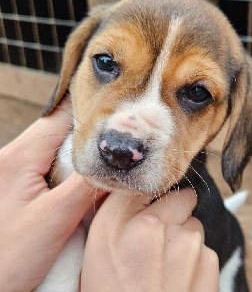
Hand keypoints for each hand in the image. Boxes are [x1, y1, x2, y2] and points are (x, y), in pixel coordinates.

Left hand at [0, 101, 104, 291]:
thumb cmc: (8, 258)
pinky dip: (71, 165)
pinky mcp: (19, 182)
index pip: (63, 115)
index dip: (93, 112)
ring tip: (107, 159)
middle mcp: (14, 154)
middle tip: (120, 140)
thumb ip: (88, 183)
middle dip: (91, 132)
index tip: (121, 116)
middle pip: (61, 127)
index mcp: (19, 155)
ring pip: (57, 145)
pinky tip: (86, 176)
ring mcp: (15, 167)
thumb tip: (117, 159)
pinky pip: (51, 162)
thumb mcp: (55, 219)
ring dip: (82, 151)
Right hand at [81, 188, 218, 291]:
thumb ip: (119, 207)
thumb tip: (139, 185)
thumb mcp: (100, 245)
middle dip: (172, 212)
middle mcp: (158, 226)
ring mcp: (188, 244)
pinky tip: (178, 280)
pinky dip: (194, 258)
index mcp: (123, 222)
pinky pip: (203, 246)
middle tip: (156, 237)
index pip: (147, 184)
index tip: (147, 207)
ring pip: (192, 223)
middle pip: (178, 198)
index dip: (148, 197)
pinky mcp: (209, 263)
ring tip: (165, 266)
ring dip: (183, 236)